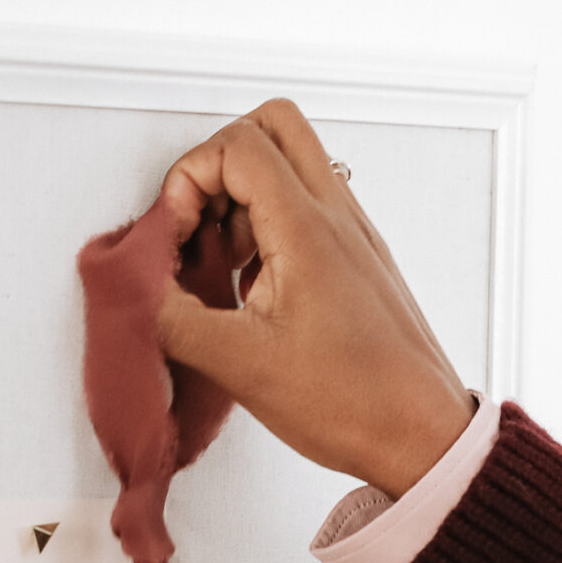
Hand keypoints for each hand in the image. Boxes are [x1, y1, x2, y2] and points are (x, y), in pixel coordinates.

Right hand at [157, 99, 474, 496]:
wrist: (421, 436)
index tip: (177, 234)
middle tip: (197, 220)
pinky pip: (308, 208)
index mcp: (307, 228)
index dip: (189, 178)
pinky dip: (268, 225)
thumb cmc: (352, 403)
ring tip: (221, 262)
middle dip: (218, 162)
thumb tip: (140, 293)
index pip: (237, 145)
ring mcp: (353, 233)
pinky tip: (251, 287)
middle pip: (274, 126)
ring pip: (293, 164)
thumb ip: (174, 319)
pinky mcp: (358, 259)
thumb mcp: (239, 365)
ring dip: (243, 196)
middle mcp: (337, 216)